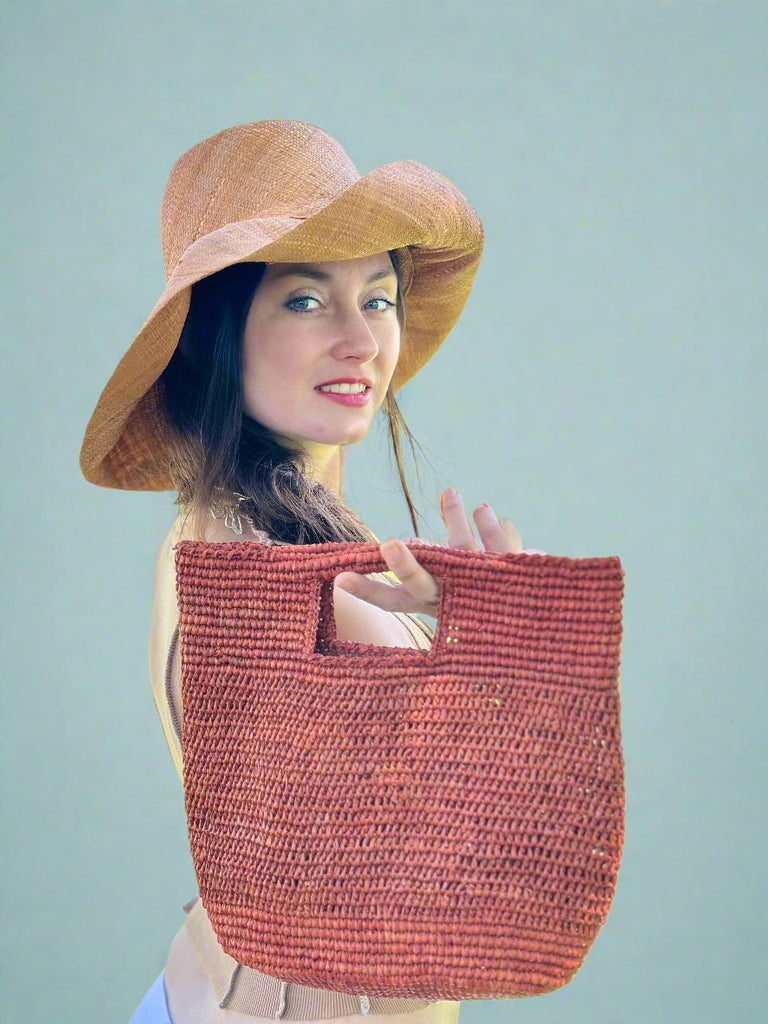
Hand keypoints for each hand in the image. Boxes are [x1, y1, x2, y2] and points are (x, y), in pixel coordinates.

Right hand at [334, 487, 524, 618]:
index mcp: (429, 602)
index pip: (391, 600)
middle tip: (390, 542)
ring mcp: (480, 589)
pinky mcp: (511, 579)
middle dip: (406, 565)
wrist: (541, 624)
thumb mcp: (456, 572)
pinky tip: (487, 511)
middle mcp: (451, 598)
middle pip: (424, 585)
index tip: (340, 578)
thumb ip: (449, 544)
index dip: (367, 590)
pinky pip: (502, 551)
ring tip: (450, 492)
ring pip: (465, 556)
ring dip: (457, 524)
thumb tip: (427, 522)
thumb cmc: (485, 593)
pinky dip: (495, 530)